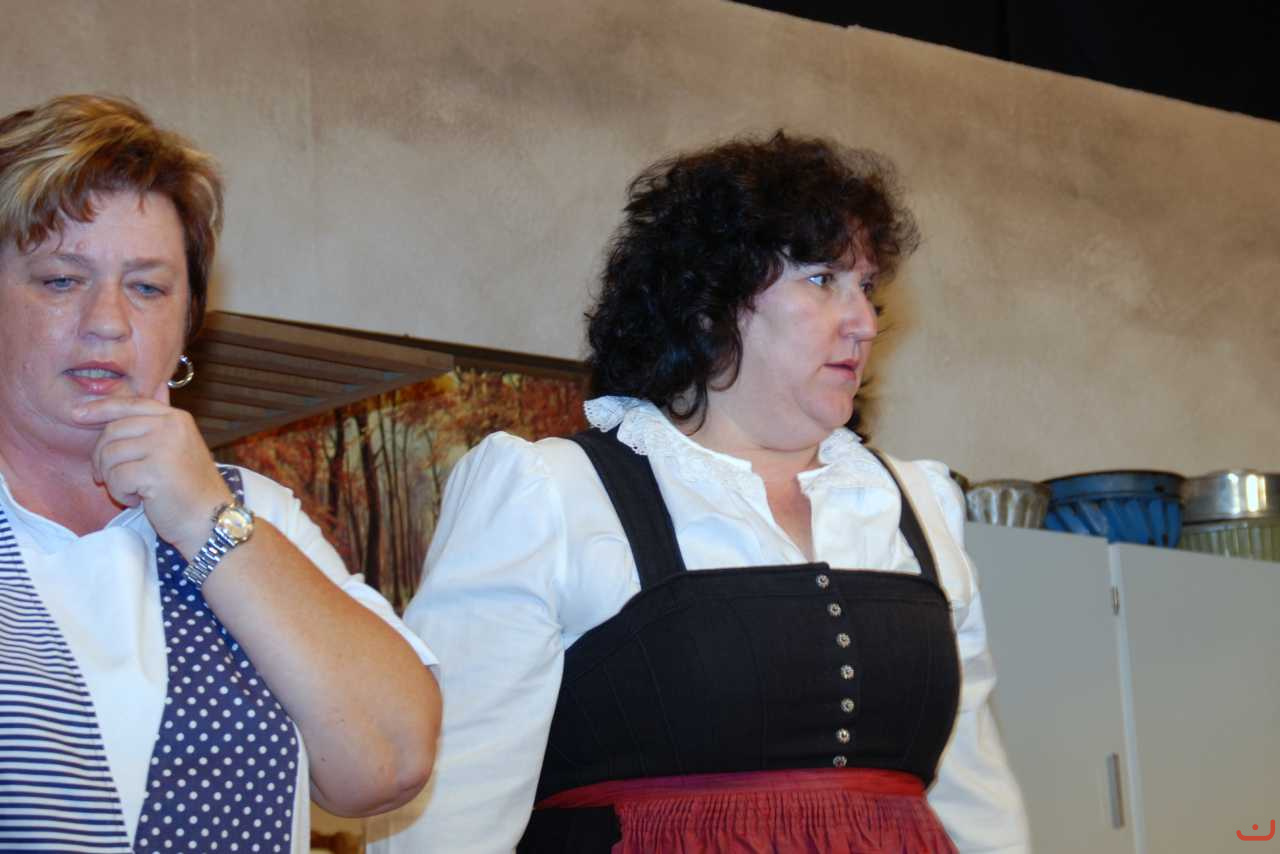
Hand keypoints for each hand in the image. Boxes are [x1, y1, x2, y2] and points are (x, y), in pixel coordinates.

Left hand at [73, 386, 230, 557]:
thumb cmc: (190, 489)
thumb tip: (149, 391)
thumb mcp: (177, 447)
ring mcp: (164, 446)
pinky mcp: (155, 470)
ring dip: (113, 480)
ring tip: (133, 491)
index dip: (100, 407)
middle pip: (113, 431)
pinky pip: (116, 477)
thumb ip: (158, 422)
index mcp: (176, 418)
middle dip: (102, 457)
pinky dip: (121, 494)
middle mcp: (171, 426)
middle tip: (108, 478)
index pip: (129, 404)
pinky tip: (140, 500)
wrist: (211, 519)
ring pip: (110, 456)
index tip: (77, 414)